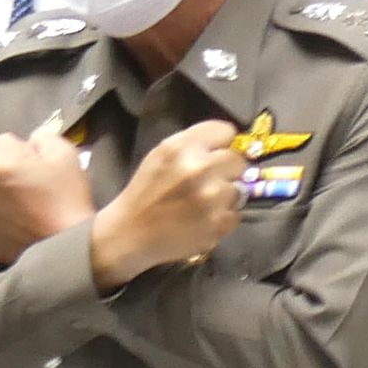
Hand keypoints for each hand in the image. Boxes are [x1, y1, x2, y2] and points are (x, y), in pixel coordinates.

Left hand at [0, 130, 97, 258]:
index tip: (40, 164)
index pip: (4, 141)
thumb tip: (31, 140)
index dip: (24, 150)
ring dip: (3, 195)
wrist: (68, 245)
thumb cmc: (68, 198)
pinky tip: (23, 223)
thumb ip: (43, 137)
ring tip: (29, 208)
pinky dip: (2, 217)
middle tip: (36, 187)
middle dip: (10, 172)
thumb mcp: (66, 154)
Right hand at [85, 121, 249, 286]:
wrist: (129, 235)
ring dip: (224, 196)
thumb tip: (230, 141)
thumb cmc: (145, 192)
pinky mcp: (218, 223)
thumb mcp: (161, 155)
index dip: (220, 144)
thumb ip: (195, 142)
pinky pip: (235, 214)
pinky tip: (202, 220)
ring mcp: (211, 198)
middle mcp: (200, 168)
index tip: (213, 154)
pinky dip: (222, 218)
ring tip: (201, 204)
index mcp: (182, 147)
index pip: (226, 131)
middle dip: (226, 170)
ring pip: (239, 189)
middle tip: (207, 181)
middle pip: (238, 160)